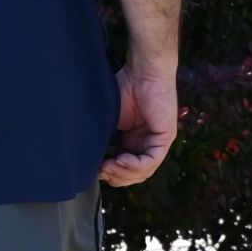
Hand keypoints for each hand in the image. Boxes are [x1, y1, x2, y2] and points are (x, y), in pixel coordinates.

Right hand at [101, 63, 178, 186]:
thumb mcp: (108, 121)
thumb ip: (102, 140)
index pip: (124, 170)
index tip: (95, 169)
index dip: (110, 174)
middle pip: (134, 175)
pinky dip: (135, 164)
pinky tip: (121, 159)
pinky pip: (152, 160)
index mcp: (132, 142)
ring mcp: (157, 142)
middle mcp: (146, 145)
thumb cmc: (123, 89)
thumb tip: (86, 163)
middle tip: (101, 171)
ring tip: (108, 166)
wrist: (141, 72)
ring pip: (143, 171)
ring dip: (124, 172)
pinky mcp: (165, 137)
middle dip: (116, 177)